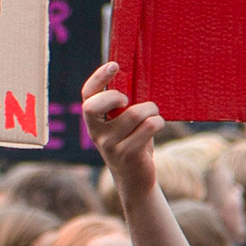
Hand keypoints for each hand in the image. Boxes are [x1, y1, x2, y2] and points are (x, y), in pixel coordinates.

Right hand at [81, 62, 164, 198]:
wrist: (135, 179)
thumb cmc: (133, 142)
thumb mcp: (122, 124)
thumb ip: (122, 106)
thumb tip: (137, 76)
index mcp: (94, 121)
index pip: (87, 95)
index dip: (98, 78)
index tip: (114, 66)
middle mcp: (96, 133)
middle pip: (94, 105)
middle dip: (115, 96)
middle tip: (128, 101)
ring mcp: (109, 145)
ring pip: (135, 113)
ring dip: (151, 110)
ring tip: (153, 116)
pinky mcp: (127, 154)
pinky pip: (149, 126)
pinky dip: (158, 122)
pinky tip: (156, 127)